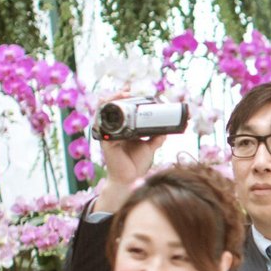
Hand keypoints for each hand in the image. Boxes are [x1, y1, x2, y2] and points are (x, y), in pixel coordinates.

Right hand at [92, 93, 168, 212]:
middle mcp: (112, 130)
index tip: (130, 90)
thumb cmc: (136, 163)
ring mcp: (107, 136)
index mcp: (122, 129)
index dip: (122, 98)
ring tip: (120, 95)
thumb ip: (157, 137)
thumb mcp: (150, 146)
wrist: (131, 179)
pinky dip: (108, 119)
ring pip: (102, 114)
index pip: (118, 109)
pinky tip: (116, 113)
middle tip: (126, 91)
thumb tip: (167, 127)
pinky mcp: (106, 143)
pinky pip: (104, 129)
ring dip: (110, 102)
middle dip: (115, 96)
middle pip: (108, 108)